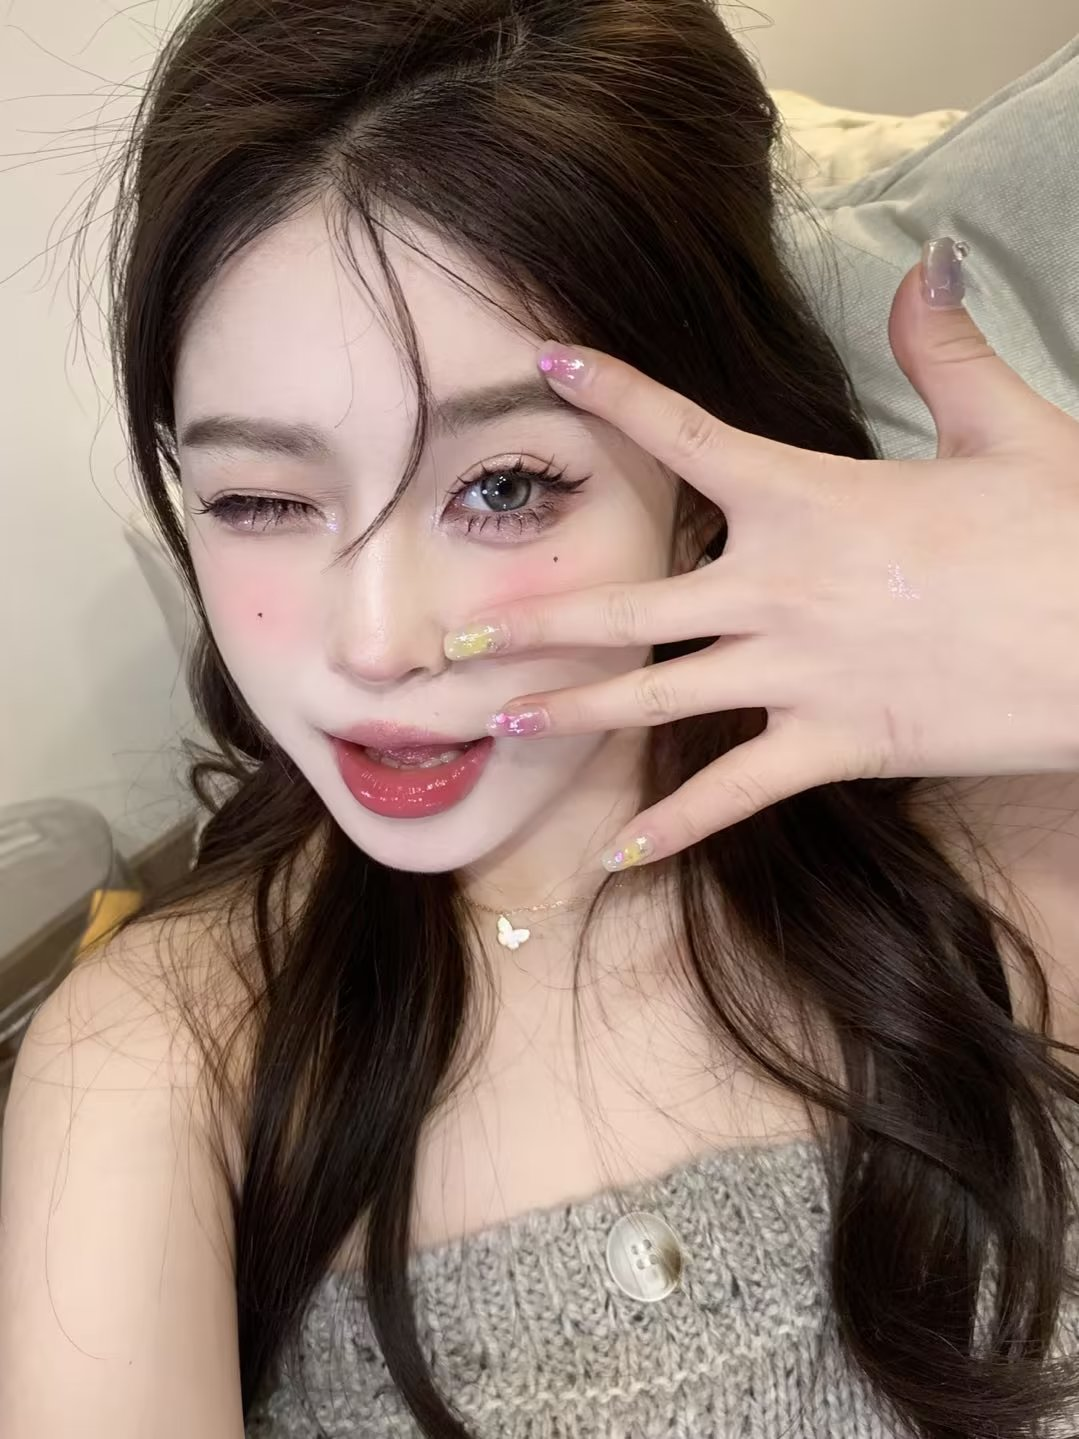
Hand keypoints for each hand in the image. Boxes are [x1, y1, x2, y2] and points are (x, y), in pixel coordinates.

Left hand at [442, 242, 1078, 870]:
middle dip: (530, 626)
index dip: (610, 393)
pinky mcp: (834, 746)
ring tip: (495, 727)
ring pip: (654, 699)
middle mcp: (776, 588)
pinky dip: (679, 828)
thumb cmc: (1066, 533)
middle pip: (626, 608)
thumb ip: (946, 348)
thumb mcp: (1009, 429)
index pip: (684, 436)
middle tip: (445, 647)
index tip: (546, 363)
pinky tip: (621, 857)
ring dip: (568, 714)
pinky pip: (736, 794)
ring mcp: (796, 674)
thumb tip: (925, 264)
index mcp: (808, 497)